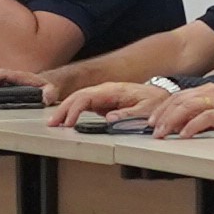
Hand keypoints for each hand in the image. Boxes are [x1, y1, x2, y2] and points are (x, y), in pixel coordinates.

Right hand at [50, 77, 164, 129]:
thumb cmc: (155, 102)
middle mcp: (106, 91)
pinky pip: (84, 104)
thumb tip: (109, 119)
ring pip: (79, 99)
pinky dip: (73, 111)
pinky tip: (67, 119)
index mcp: (114, 90)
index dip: (75, 110)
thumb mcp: (146, 110)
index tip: (68, 123)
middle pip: (78, 96)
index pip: (87, 97)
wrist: (162, 96)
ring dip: (65, 110)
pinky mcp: (104, 102)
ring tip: (55, 123)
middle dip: (63, 109)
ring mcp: (104, 96)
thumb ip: (128, 114)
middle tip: (52, 123)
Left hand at [155, 87, 213, 139]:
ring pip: (187, 108)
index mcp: (209, 90)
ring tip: (163, 134)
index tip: (152, 121)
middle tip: (153, 131)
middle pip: (179, 101)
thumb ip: (204, 111)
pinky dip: (192, 126)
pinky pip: (205, 118)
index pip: (179, 97)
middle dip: (162, 116)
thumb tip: (184, 123)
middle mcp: (212, 92)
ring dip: (171, 121)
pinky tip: (184, 135)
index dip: (163, 108)